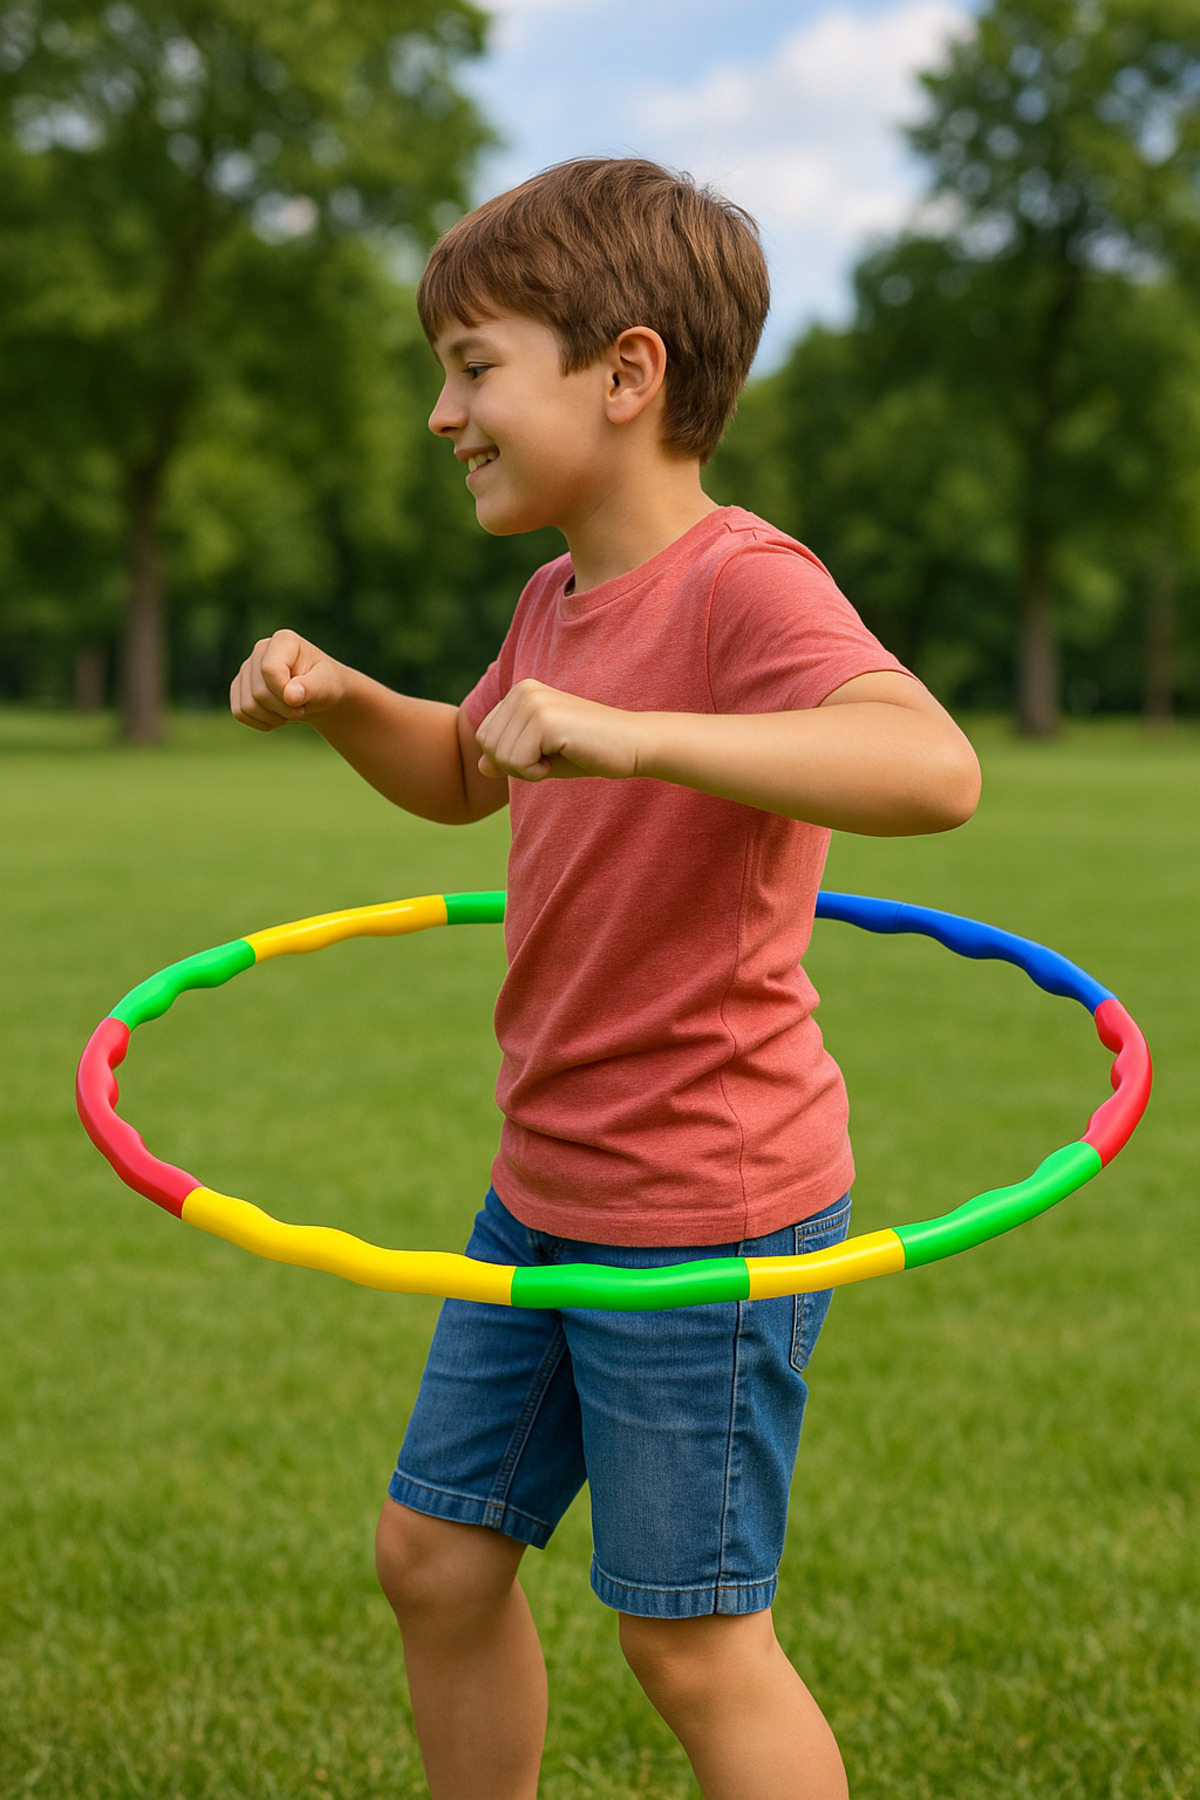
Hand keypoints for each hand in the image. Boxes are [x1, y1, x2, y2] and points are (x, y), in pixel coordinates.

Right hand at [229, 630, 348, 731]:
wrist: (318, 694)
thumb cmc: (325, 685)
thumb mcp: (327, 686)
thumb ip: (312, 688)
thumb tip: (289, 695)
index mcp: (283, 641)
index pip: (270, 670)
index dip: (285, 693)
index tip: (303, 700)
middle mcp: (260, 650)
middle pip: (259, 692)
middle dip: (284, 709)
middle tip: (302, 709)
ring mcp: (247, 668)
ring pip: (247, 705)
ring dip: (273, 718)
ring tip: (290, 711)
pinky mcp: (239, 686)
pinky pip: (239, 712)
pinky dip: (260, 721)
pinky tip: (277, 715)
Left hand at [475, 679, 645, 781]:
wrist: (633, 744)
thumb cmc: (589, 751)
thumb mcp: (541, 756)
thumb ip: (510, 757)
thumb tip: (480, 767)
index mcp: (520, 691)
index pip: (485, 737)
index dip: (510, 759)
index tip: (545, 752)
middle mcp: (522, 690)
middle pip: (487, 747)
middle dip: (515, 766)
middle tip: (552, 757)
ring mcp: (533, 702)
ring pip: (500, 757)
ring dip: (528, 770)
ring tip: (561, 754)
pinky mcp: (544, 720)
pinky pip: (517, 763)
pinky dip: (538, 773)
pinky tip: (565, 755)